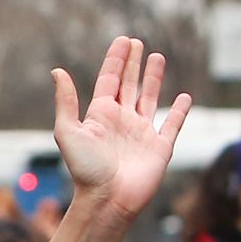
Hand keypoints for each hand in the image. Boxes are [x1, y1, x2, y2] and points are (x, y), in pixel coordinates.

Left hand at [50, 37, 192, 220]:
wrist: (108, 200)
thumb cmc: (85, 170)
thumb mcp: (68, 131)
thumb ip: (66, 101)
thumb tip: (56, 71)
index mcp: (100, 115)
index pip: (109, 80)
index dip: (116, 60)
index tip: (123, 41)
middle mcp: (122, 121)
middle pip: (129, 85)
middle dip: (133, 64)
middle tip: (137, 42)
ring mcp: (142, 133)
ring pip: (150, 98)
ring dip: (153, 78)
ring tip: (157, 57)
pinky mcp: (160, 147)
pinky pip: (172, 125)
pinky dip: (179, 111)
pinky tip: (184, 97)